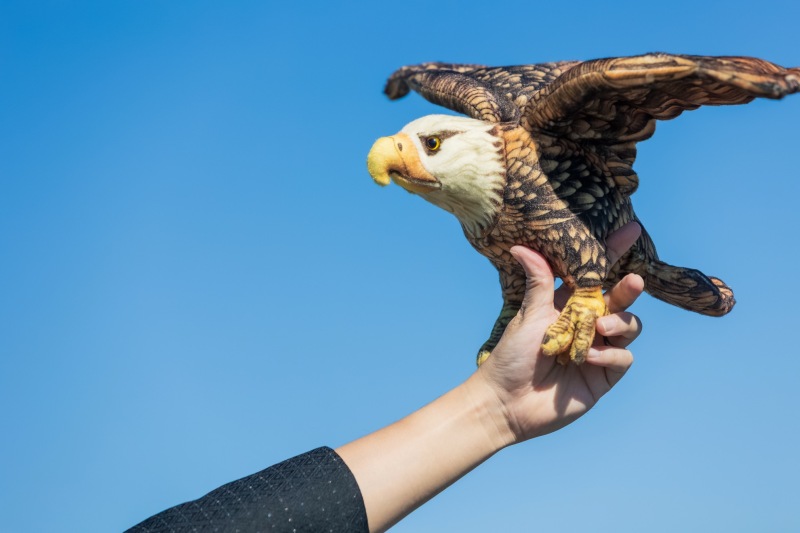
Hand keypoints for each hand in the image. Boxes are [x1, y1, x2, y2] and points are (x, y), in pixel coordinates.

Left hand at [474, 222, 643, 444]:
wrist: (507, 402)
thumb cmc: (512, 356)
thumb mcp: (528, 315)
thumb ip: (538, 281)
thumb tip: (522, 246)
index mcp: (567, 305)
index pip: (595, 275)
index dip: (612, 253)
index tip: (631, 230)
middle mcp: (587, 324)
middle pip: (619, 300)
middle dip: (628, 289)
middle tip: (633, 281)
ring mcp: (598, 349)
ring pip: (628, 326)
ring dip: (620, 323)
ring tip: (600, 328)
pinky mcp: (603, 375)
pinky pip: (623, 358)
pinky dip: (609, 355)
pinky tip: (588, 358)